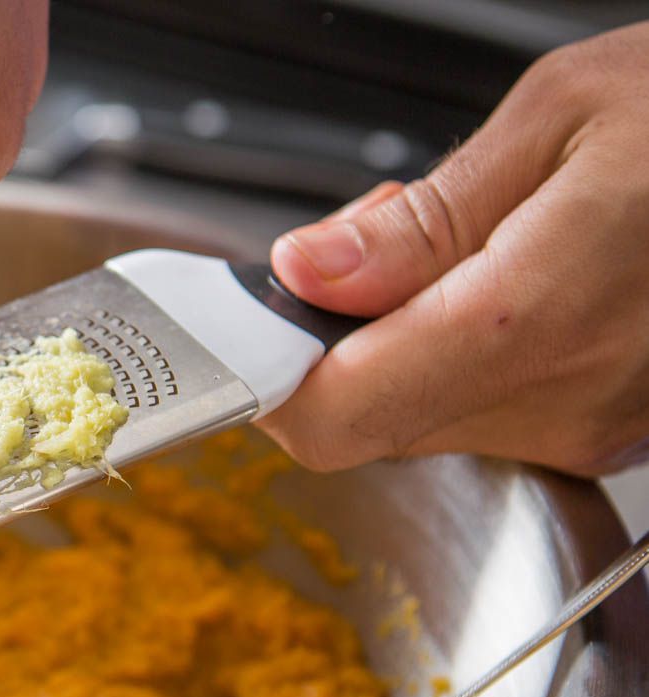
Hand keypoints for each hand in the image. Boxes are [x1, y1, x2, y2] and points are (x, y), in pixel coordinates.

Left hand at [261, 23, 648, 476]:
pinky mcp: (608, 429)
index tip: (238, 333)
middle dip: (330, 350)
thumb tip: (309, 272)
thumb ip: (421, 219)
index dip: (265, 382)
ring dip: (394, 352)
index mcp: (538, 318)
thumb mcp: (561, 117)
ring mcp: (593, 427)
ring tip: (458, 253)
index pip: (337, 415)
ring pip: (418, 424)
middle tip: (355, 256)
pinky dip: (454, 362)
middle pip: (366, 425)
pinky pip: (482, 415)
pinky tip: (498, 292)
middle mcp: (568, 400)